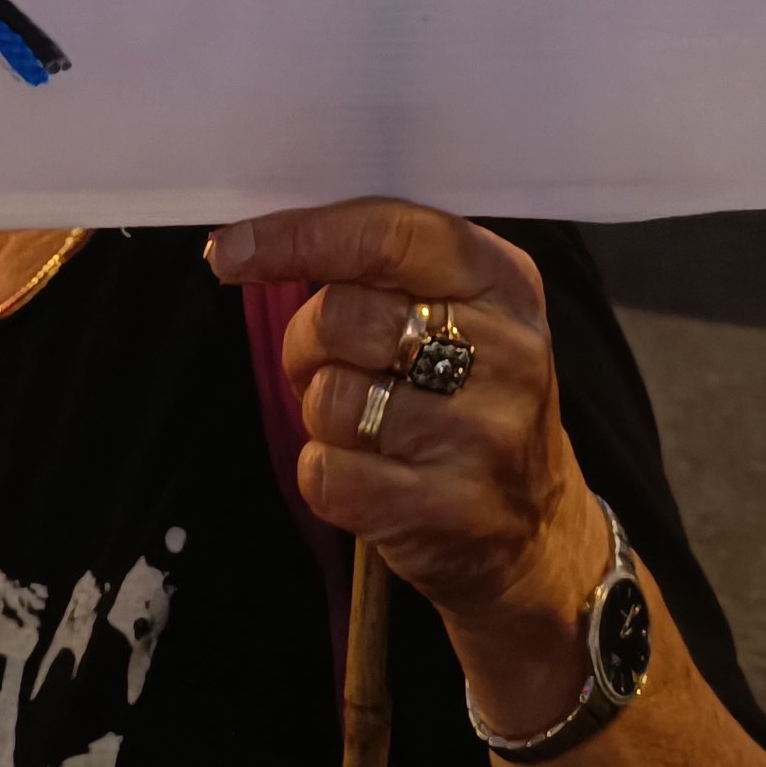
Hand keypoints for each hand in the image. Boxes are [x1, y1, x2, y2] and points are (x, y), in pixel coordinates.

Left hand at [210, 200, 611, 731]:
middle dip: (306, 339)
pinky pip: (326, 474)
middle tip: (323, 361)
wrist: (535, 531)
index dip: (300, 237)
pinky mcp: (444, 510)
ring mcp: (480, 436)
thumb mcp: (466, 311)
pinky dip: (324, 471)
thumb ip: (390, 269)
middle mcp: (505, 352)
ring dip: (321, 411)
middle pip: (343, 316)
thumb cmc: (473, 396)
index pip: (390, 235)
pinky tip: (366, 473)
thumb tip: (261, 243)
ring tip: (361, 421)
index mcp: (505, 280)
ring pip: (330, 398)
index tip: (230, 250)